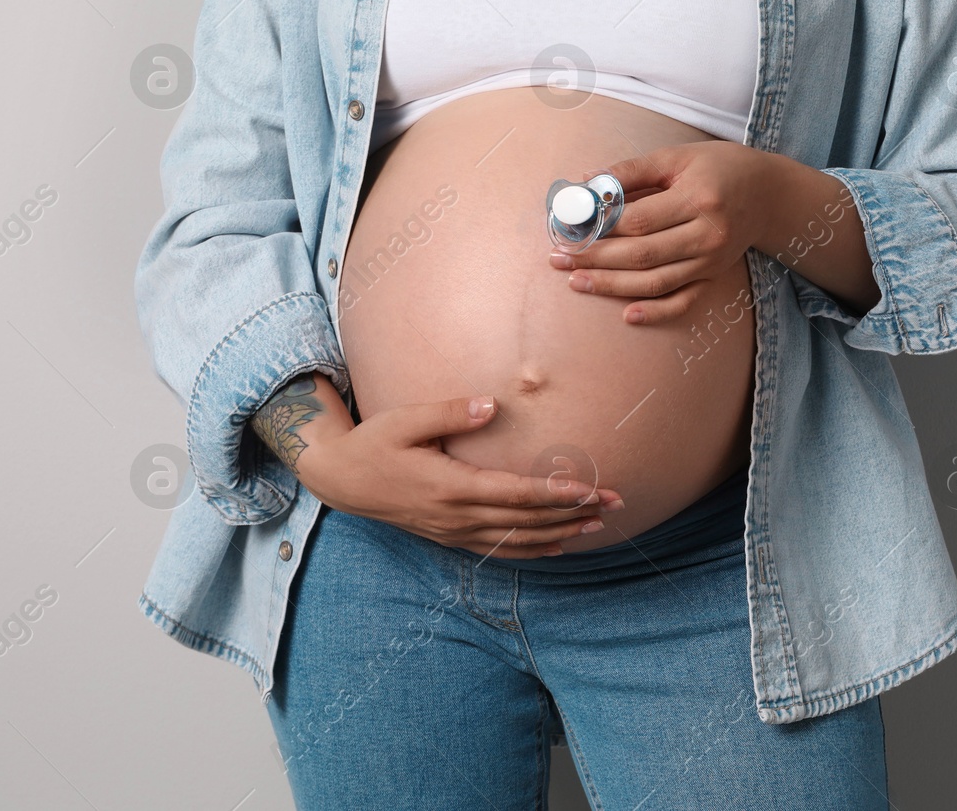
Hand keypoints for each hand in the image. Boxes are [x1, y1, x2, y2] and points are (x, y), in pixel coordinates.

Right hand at [295, 395, 623, 557]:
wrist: (341, 480)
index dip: (555, 493)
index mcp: (450, 486)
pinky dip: (532, 549)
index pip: (515, 493)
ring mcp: (454, 531)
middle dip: (573, 512)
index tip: (590, 489)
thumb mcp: (405, 420)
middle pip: (526, 520)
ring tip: (598, 525)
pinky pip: (499, 549)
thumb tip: (490, 406)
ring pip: (518, 539)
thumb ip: (448, 412)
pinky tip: (557, 546)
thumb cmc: (375, 443)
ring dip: (560, 533)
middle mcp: (457, 516)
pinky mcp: (450, 537)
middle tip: (615, 502)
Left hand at [549, 141, 773, 323]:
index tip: (569, 228)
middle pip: (642, 255)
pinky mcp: (713, 275)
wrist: (769, 193)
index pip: (639, 220)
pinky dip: (656, 312)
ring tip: (575, 281)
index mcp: (699, 198)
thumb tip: (584, 185)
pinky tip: (627, 315)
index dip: (600, 227)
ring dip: (611, 286)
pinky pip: (684, 302)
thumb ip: (630, 171)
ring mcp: (711, 260)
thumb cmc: (719, 167)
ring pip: (655, 282)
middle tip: (559, 258)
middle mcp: (708, 234)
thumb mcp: (677, 157)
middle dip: (595, 259)